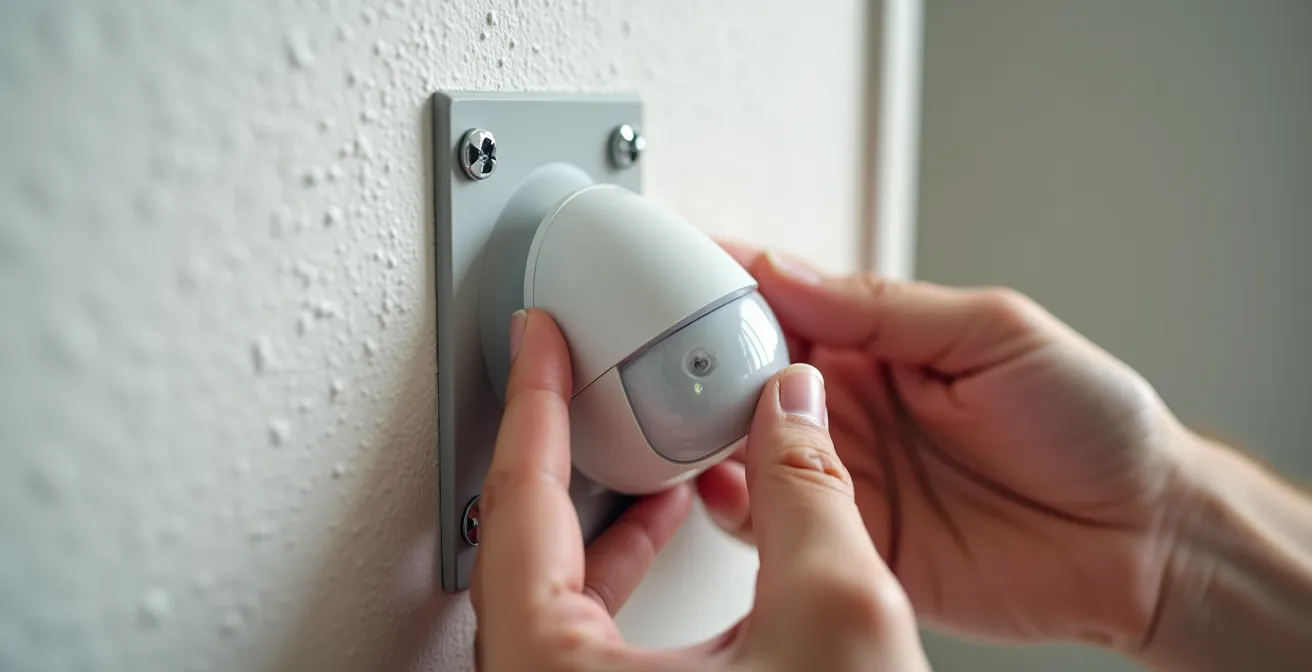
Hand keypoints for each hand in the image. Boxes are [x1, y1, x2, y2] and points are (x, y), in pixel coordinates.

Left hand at [472, 308, 929, 670]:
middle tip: (574, 374)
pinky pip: (587, 633)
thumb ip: (809, 489)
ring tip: (640, 444)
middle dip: (561, 451)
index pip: (520, 507)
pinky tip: (669, 532)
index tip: (537, 339)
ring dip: (599, 512)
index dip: (533, 403)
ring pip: (554, 595)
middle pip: (523, 547)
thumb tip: (795, 403)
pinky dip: (622, 571)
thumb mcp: (837, 617)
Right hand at [696, 241, 1202, 650]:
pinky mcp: (852, 544)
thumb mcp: (996, 331)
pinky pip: (774, 525)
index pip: (783, 305)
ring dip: (708, 432)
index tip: (677, 273)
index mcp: (880, 345)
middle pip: (747, 377)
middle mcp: (852, 408)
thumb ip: (884, 308)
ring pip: (746, 449)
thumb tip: (787, 271)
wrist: (1145, 540)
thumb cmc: (1092, 424)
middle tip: (668, 354)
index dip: (729, 287)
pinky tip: (722, 486)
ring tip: (686, 415)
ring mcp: (848, 477)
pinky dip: (736, 507)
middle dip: (700, 362)